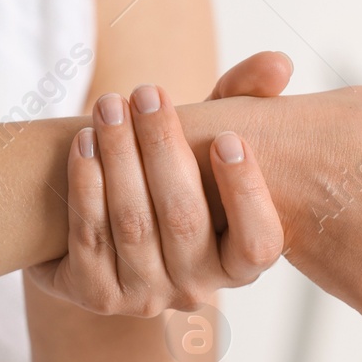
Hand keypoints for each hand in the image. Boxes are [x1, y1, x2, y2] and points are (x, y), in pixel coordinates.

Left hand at [27, 79, 283, 318]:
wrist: (104, 223)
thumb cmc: (173, 174)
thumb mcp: (209, 138)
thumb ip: (246, 98)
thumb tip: (278, 64)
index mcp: (240, 261)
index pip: (258, 242)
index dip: (245, 194)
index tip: (227, 138)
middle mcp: (198, 287)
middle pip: (182, 220)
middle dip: (162, 149)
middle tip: (146, 93)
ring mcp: (145, 297)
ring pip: (131, 224)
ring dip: (118, 156)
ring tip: (109, 106)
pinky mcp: (96, 295)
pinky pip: (89, 237)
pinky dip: (85, 185)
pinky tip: (82, 142)